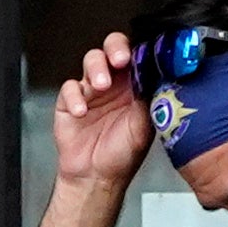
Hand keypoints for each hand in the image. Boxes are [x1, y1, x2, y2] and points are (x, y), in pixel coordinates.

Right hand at [54, 33, 153, 186]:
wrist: (96, 177)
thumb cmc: (121, 154)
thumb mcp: (145, 125)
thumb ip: (150, 96)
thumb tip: (158, 72)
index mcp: (135, 85)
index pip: (137, 55)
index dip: (138, 50)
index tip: (139, 57)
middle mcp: (114, 83)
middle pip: (112, 49)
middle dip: (115, 49)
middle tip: (119, 60)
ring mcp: (91, 91)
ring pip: (91, 60)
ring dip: (96, 69)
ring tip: (100, 86)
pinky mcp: (69, 102)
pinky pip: (69, 88)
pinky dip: (74, 97)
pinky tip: (81, 112)